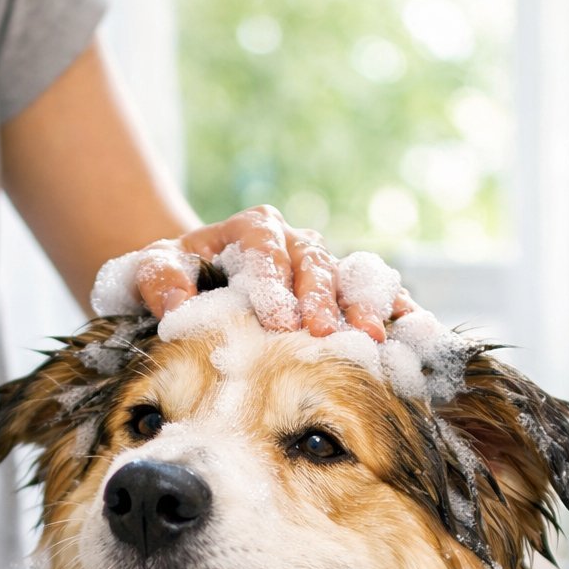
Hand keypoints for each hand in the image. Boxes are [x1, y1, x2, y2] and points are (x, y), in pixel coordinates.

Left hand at [127, 205, 416, 340]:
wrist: (200, 282)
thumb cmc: (178, 278)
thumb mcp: (155, 271)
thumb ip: (161, 282)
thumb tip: (177, 305)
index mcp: (254, 229)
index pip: (267, 250)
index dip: (274, 283)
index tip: (277, 319)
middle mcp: (296, 242)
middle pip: (316, 264)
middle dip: (323, 299)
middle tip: (325, 333)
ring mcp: (325, 267)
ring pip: (352, 279)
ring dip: (365, 307)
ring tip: (373, 339)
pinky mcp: (345, 292)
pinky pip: (378, 298)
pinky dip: (397, 314)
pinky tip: (414, 336)